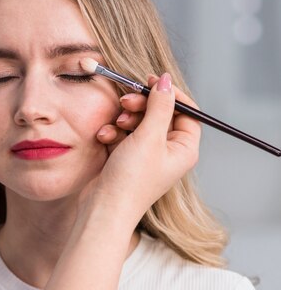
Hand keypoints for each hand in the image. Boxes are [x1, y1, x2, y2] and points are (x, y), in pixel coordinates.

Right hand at [85, 73, 200, 225]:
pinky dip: (113, 131)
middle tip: (127, 101)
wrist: (103, 208)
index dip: (171, 95)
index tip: (153, 82)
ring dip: (125, 118)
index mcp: (183, 149)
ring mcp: (146, 155)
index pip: (187, 112)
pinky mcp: (126, 157)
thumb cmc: (131, 180)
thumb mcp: (149, 138)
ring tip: (116, 124)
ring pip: (139, 122)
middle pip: (161, 114)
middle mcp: (167, 151)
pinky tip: (105, 137)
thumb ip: (159, 106)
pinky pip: (123, 134)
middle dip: (142, 105)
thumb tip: (167, 81)